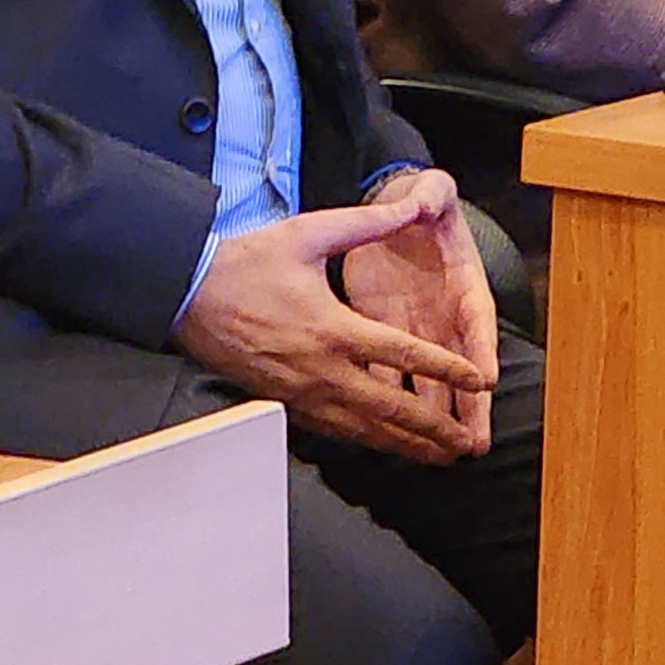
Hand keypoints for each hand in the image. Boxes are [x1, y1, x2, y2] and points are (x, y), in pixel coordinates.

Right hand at [175, 187, 491, 464]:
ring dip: (404, 445)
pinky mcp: (284, 402)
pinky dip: (365, 440)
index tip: (478, 377)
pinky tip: (382, 444)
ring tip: (437, 456)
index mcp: (334, 328)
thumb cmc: (246, 261)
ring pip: (363, 429)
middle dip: (433, 429)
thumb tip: (409, 208)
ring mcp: (301, 392)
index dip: (446, 367)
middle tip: (466, 443)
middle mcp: (322, 369)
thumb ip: (365, 224)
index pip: (403, 355)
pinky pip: (333, 429)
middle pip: (390, 409)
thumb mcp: (309, 234)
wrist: (187, 292)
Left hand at [333, 169, 499, 457]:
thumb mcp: (431, 193)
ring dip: (434, 419)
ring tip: (443, 455)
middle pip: (460, 368)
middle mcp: (445, 318)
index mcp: (463, 286)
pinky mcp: (384, 336)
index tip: (487, 379)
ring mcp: (416, 332)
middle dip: (469, 407)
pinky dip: (391, 404)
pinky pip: (390, 375)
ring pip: (429, 383)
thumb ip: (433, 195)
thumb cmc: (421, 204)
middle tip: (475, 443)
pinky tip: (390, 435)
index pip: (477, 321)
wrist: (392, 213)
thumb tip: (430, 196)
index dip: (482, 350)